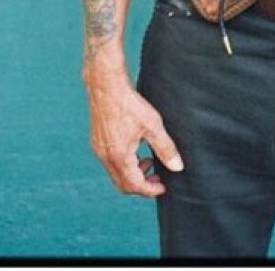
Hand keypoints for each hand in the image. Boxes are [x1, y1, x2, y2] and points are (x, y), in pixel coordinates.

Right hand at [85, 68, 183, 197]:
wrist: (106, 86)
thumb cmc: (130, 104)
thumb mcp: (152, 125)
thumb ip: (165, 148)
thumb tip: (178, 167)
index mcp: (119, 156)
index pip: (134, 186)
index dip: (150, 189)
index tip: (163, 186)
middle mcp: (105, 157)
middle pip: (123, 184)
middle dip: (141, 185)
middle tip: (157, 177)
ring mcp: (99, 150)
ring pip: (116, 174)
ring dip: (133, 173)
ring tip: (149, 160)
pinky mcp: (97, 142)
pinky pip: (110, 162)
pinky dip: (124, 163)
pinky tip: (136, 149)